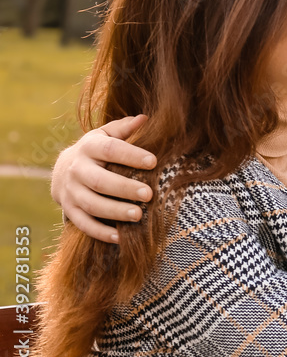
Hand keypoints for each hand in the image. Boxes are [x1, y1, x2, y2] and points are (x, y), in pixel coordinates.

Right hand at [52, 115, 156, 242]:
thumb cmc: (98, 151)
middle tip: (149, 194)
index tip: (153, 161)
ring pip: (91, 204)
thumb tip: (145, 118)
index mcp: (89, 147)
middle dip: (124, 188)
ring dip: (115, 211)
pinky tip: (121, 237)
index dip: (131, 155)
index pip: (110, 149)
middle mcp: (77, 169)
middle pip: (100, 180)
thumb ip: (124, 128)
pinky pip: (84, 224)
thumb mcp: (106, 136)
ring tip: (139, 215)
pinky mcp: (70, 210)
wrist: (64, 170)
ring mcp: (71, 192)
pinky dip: (101, 232)